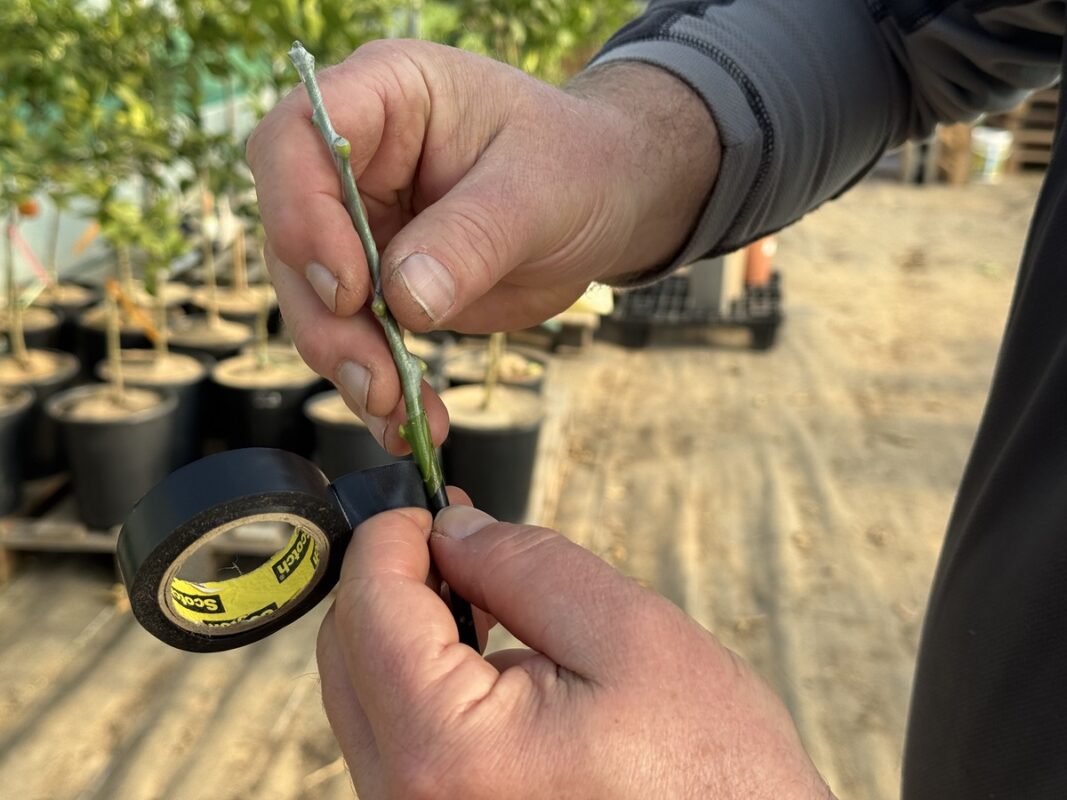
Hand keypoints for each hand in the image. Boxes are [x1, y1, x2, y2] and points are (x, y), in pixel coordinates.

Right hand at [247, 41, 718, 452]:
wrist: (608, 202)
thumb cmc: (579, 164)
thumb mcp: (539, 191)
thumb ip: (472, 239)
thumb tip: (405, 302)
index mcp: (385, 96)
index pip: (296, 141)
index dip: (301, 217)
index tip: (349, 289)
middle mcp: (356, 161)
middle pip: (292, 237)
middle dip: (327, 320)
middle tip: (375, 379)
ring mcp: (361, 225)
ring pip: (314, 301)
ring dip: (348, 364)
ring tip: (397, 413)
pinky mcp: (380, 284)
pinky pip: (358, 338)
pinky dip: (379, 385)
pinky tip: (408, 422)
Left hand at [317, 504, 831, 798]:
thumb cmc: (710, 776)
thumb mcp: (630, 636)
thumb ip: (525, 565)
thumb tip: (453, 531)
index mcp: (448, 750)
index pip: (369, 609)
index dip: (394, 535)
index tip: (428, 503)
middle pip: (348, 653)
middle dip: (394, 578)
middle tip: (456, 538)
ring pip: (368, 694)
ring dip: (410, 627)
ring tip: (482, 592)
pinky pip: (400, 737)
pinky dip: (426, 679)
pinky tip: (487, 654)